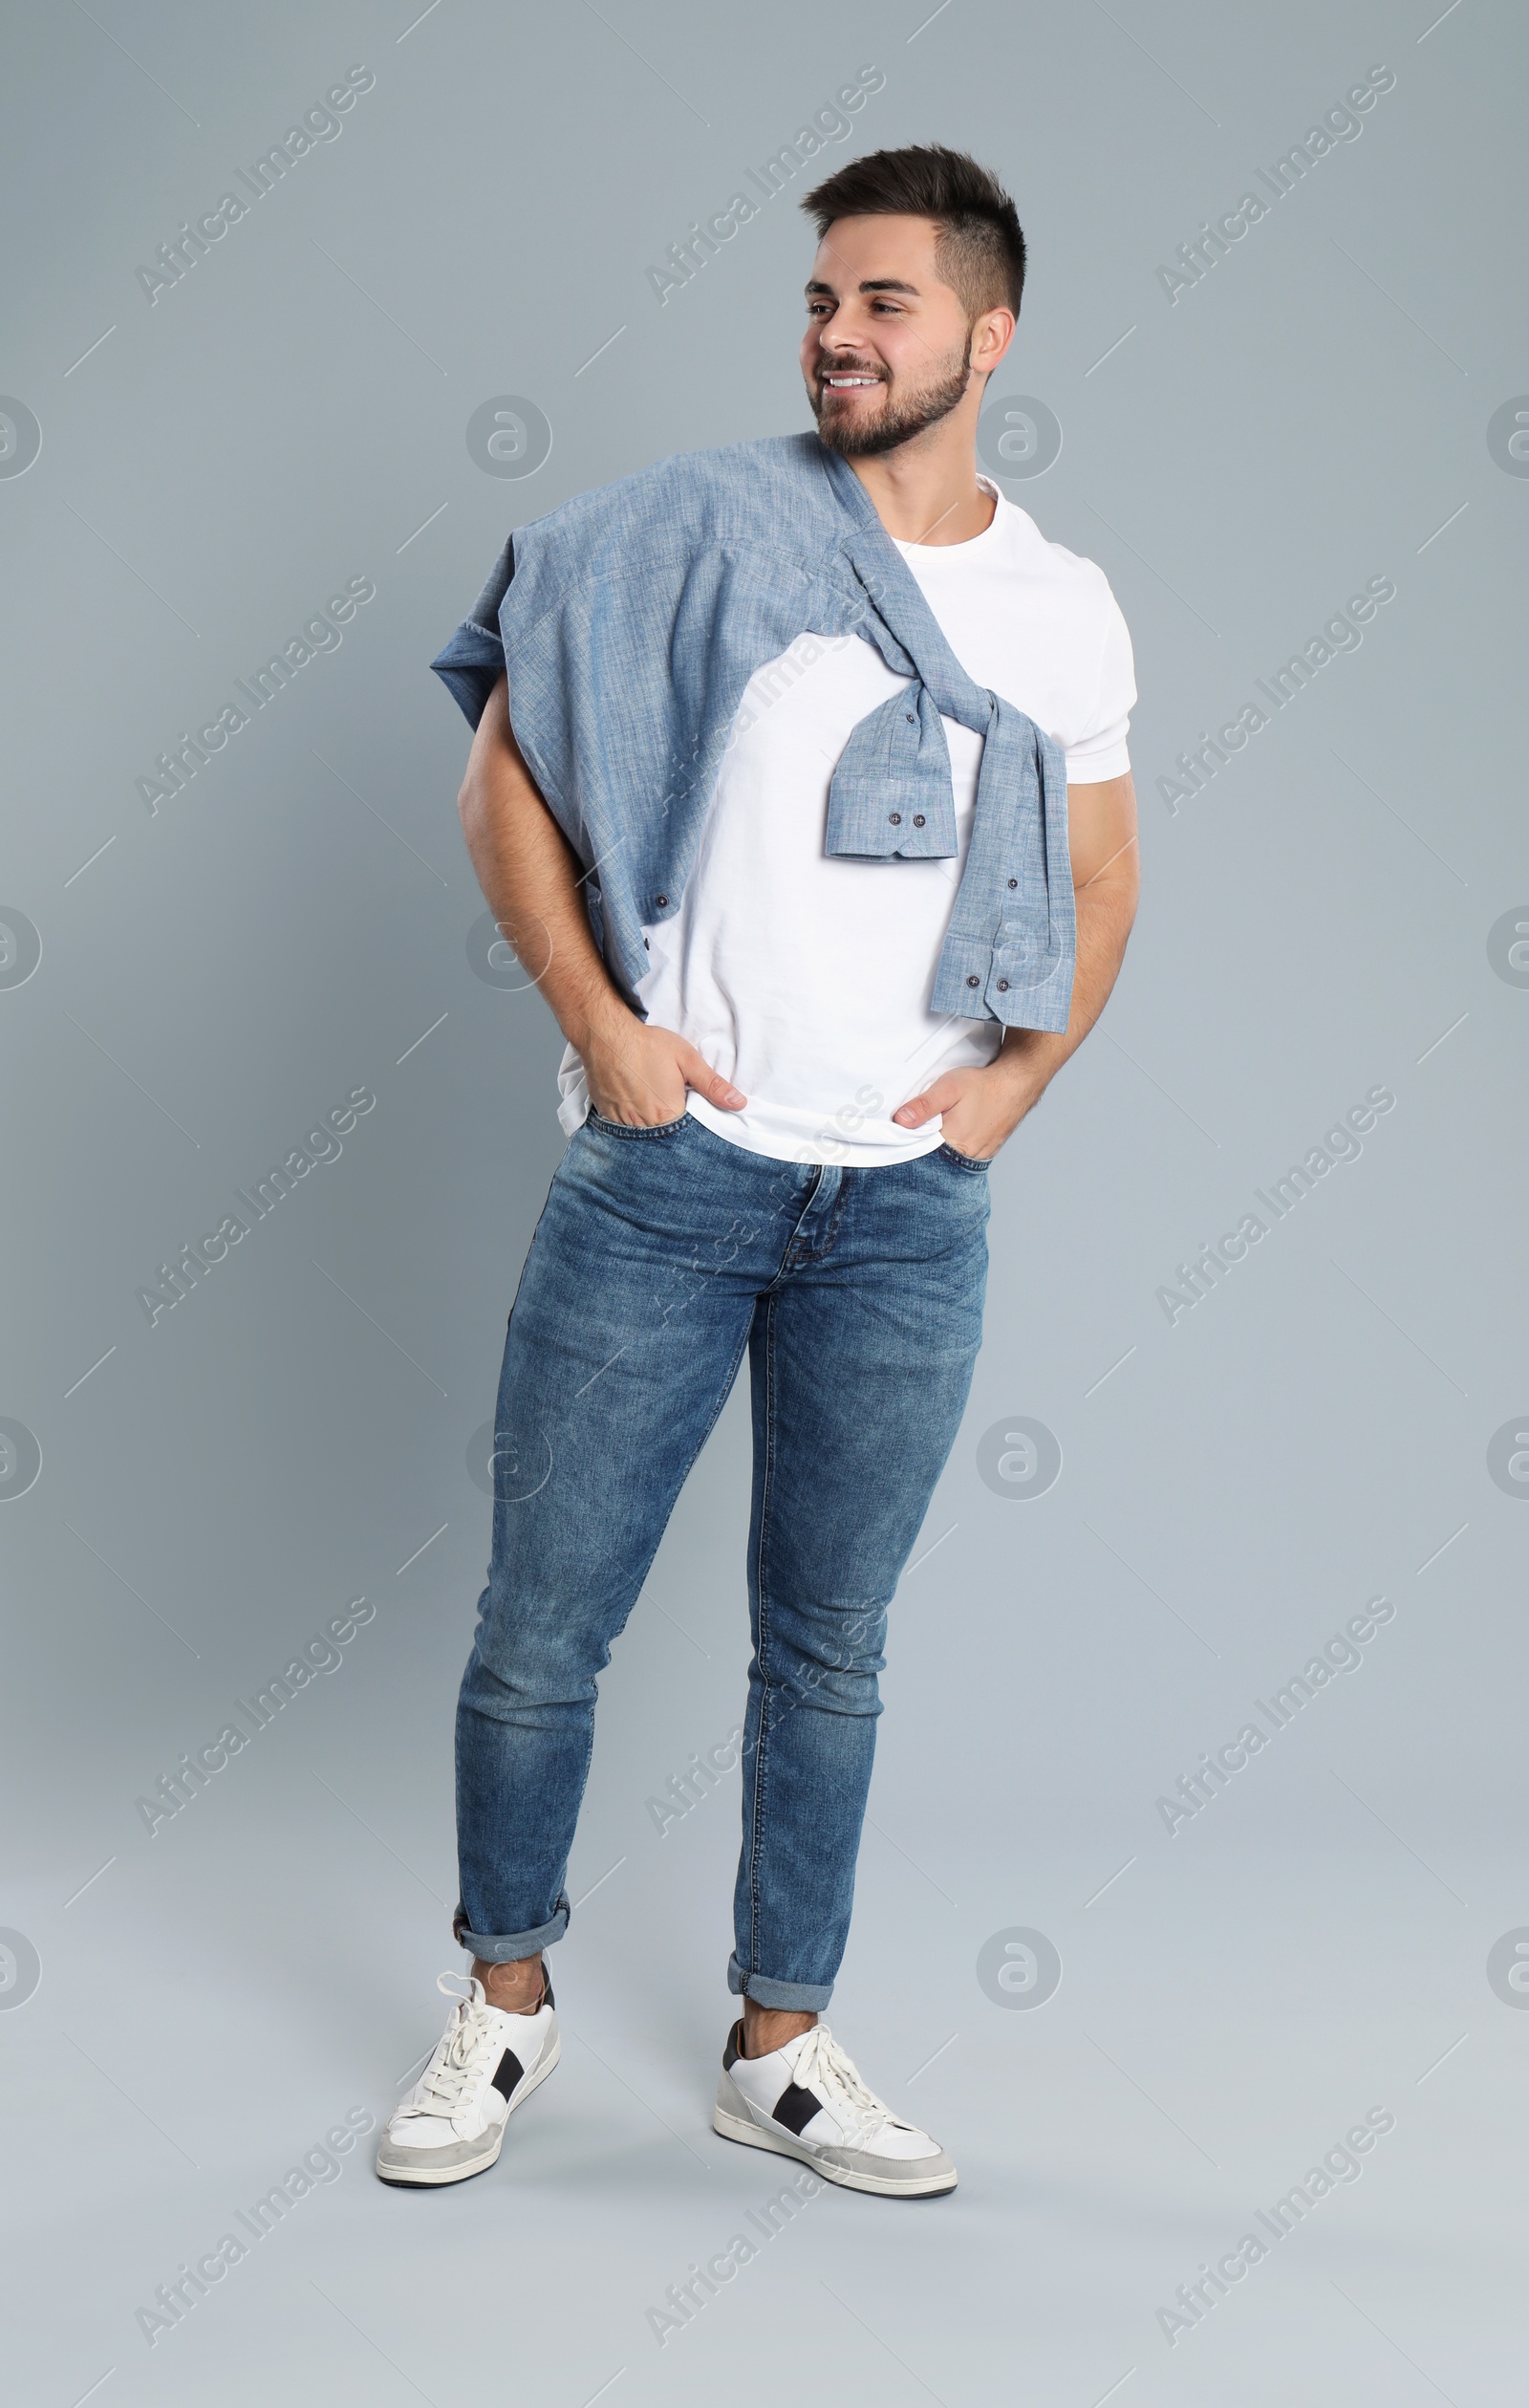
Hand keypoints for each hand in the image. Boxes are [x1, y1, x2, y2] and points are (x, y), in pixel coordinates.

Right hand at [582, 1013, 745, 1126]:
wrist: (606, 1035)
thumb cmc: (648, 1045)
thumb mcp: (687, 1059)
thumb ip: (712, 1085)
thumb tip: (738, 1103)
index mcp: (668, 1115)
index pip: (688, 1135)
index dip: (692, 1125)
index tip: (690, 1112)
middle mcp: (645, 1125)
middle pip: (665, 1137)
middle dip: (671, 1126)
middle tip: (667, 1101)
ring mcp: (623, 1123)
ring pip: (643, 1135)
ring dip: (651, 1125)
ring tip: (651, 1102)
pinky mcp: (607, 1116)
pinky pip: (623, 1129)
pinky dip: (631, 1121)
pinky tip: (634, 1103)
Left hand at [892, 1055, 1041, 1159]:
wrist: (1017, 1083)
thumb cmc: (983, 1085)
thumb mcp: (948, 1088)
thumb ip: (924, 1105)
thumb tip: (901, 1120)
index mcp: (954, 1143)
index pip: (921, 1153)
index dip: (909, 1144)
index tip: (899, 1135)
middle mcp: (968, 1155)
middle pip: (936, 1159)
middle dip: (924, 1147)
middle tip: (920, 1129)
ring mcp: (980, 1156)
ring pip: (951, 1159)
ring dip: (940, 1149)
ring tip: (938, 1130)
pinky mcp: (987, 1151)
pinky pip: (964, 1156)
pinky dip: (955, 1149)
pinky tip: (952, 1134)